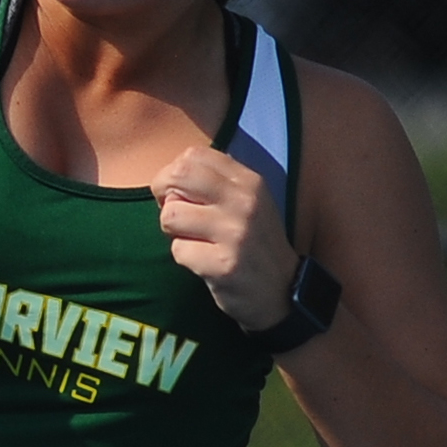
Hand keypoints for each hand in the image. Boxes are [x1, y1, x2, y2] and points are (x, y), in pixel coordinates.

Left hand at [150, 146, 298, 332]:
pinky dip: (185, 258)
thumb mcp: (247, 201)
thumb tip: (171, 172)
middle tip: (174, 215)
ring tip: (195, 241)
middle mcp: (245, 201)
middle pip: (177, 177)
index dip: (173, 174)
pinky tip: (204, 263)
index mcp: (249, 181)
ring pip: (171, 216)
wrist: (283, 290)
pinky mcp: (224, 264)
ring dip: (174, 232)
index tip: (178, 193)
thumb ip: (214, 181)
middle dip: (163, 195)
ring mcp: (236, 233)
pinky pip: (179, 250)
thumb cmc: (254, 242)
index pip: (193, 156)